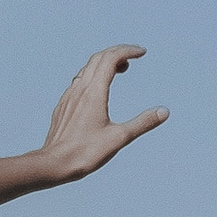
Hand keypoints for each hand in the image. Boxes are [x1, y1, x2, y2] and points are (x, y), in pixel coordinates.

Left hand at [38, 47, 167, 183]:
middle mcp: (80, 89)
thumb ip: (142, 123)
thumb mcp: (119, 139)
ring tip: (119, 69)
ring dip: (104, 62)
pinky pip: (78, 81)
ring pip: (87, 68)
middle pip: (98, 58)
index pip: (111, 58)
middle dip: (117, 52)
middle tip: (133, 57)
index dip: (128, 51)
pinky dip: (92, 75)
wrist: (53, 164)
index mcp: (94, 92)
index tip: (142, 53)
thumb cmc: (85, 153)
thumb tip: (164, 112)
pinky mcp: (63, 106)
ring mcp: (69, 96)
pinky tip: (97, 87)